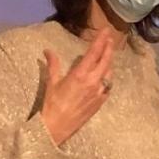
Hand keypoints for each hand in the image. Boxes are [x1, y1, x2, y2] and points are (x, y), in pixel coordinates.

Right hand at [40, 28, 114, 145]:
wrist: (56, 127)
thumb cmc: (52, 104)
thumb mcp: (52, 82)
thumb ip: (53, 64)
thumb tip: (47, 51)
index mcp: (80, 74)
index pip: (94, 52)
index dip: (101, 40)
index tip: (106, 31)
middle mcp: (93, 82)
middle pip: (106, 60)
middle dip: (109, 47)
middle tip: (110, 38)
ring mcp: (98, 93)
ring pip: (109, 73)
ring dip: (109, 62)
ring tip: (108, 55)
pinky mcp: (100, 103)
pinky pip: (108, 87)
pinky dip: (107, 79)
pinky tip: (105, 77)